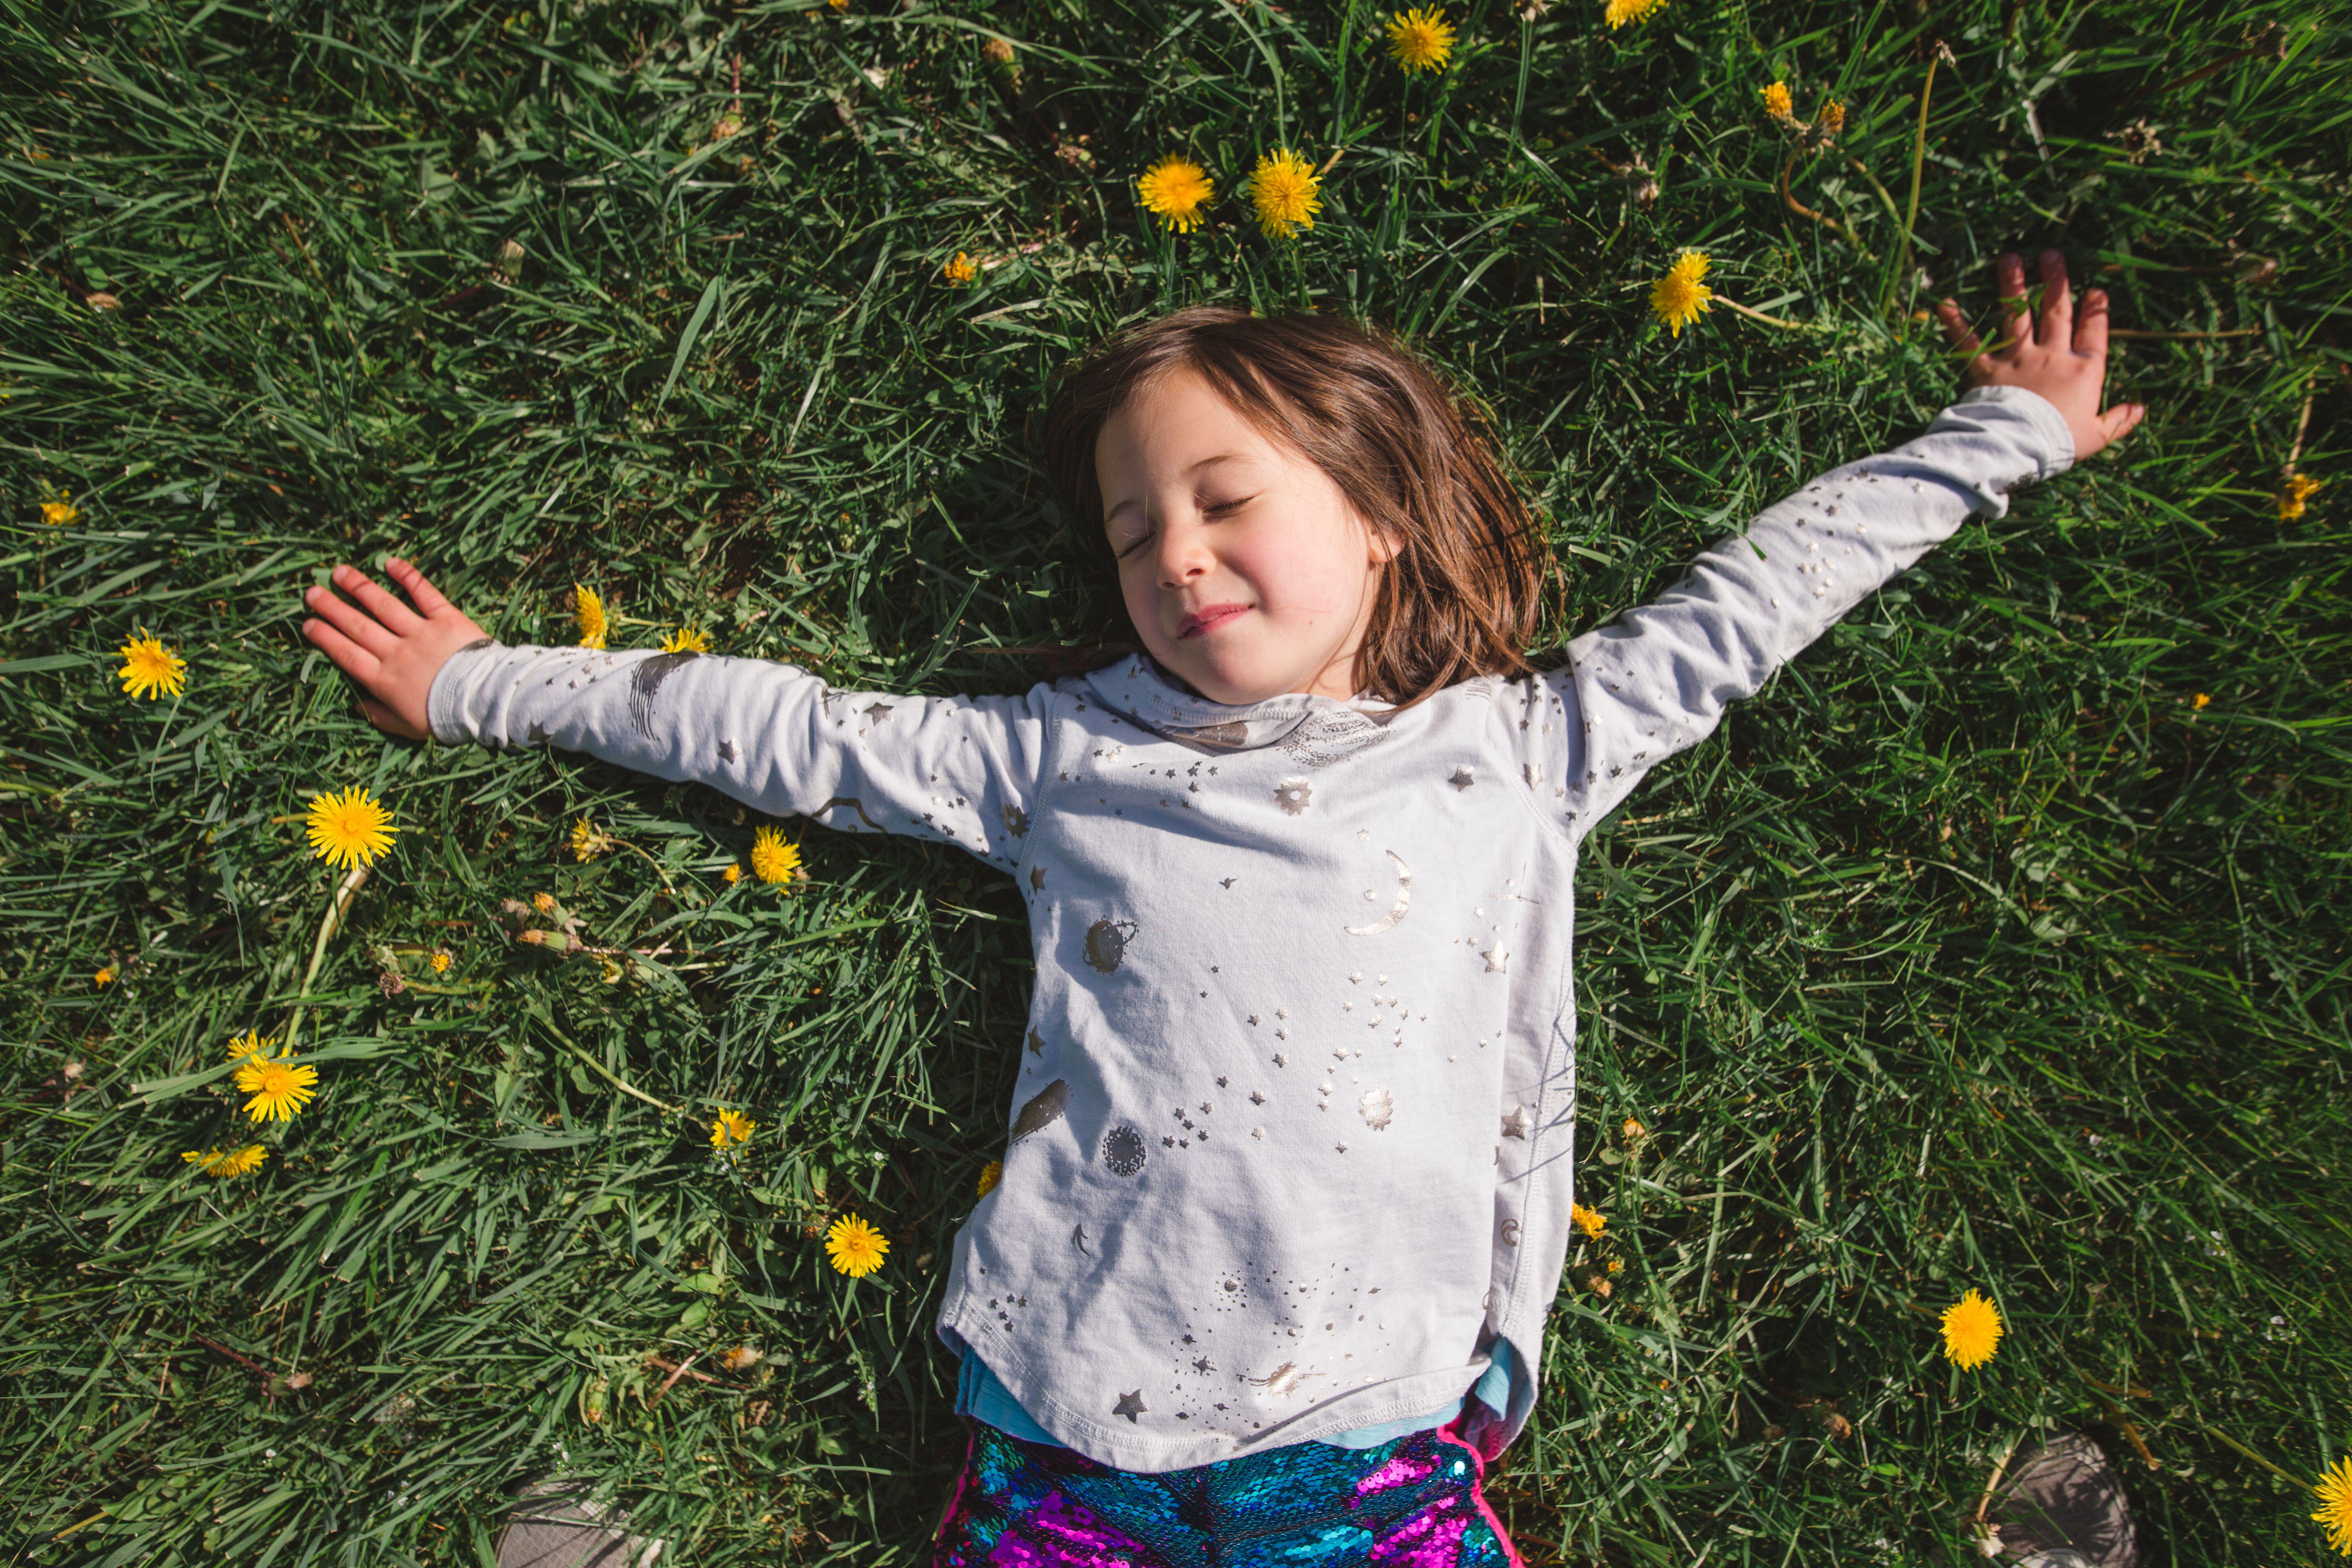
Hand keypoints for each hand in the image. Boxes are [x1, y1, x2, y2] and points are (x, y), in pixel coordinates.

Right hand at [300, 557, 486, 740]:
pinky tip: (390, 562)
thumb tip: (358, 706)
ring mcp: (420, 633)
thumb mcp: (409, 727)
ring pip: (383, 605)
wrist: (482, 702)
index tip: (307, 624)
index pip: (345, 653)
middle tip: (311, 592)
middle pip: (356, 625)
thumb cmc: (447, 719)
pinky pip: (423, 593)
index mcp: (383, 679)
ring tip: (339, 572)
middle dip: (331, 607)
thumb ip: (381, 716)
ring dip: (359, 587)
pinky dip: (407, 576)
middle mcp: (396, 652)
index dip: (324, 637)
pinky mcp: (446, 619)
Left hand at [1935, 250, 2146, 461]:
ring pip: (2018, 315)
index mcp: (2083, 371)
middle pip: (2057, 311)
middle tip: (2052, 255)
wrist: (2018, 448)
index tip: (2096, 291)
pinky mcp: (1986, 369)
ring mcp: (2018, 359)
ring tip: (2010, 259)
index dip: (2096, 311)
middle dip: (2057, 281)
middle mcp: (2052, 357)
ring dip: (2013, 285)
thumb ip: (2119, 420)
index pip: (2095, 332)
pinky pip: (1969, 343)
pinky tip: (1945, 304)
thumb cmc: (2059, 443)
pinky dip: (1956, 324)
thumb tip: (2141, 409)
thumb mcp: (2096, 435)